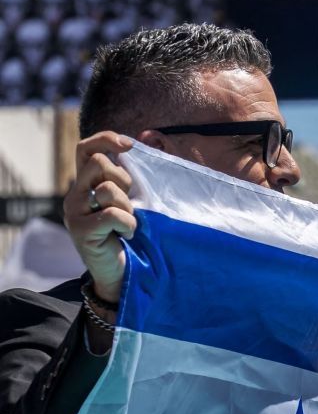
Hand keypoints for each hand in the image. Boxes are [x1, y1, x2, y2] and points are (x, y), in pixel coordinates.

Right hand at [62, 131, 136, 300]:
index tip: (129, 145)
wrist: (122, 274)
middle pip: (98, 163)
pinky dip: (128, 224)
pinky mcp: (80, 229)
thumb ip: (131, 182)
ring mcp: (74, 211)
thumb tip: (146, 146)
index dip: (104, 139)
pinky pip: (112, 214)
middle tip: (130, 205)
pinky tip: (128, 235)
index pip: (86, 149)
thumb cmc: (131, 237)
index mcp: (87, 184)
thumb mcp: (132, 203)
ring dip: (127, 205)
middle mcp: (75, 193)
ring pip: (106, 188)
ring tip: (128, 223)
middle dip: (123, 180)